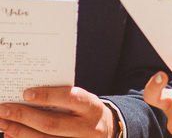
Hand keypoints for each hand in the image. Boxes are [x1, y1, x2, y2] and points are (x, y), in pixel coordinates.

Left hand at [0, 86, 115, 137]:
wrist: (105, 131)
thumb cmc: (87, 111)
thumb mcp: (83, 101)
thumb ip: (63, 99)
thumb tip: (29, 96)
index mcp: (92, 107)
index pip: (70, 99)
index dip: (48, 96)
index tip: (26, 93)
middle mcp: (87, 128)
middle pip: (52, 124)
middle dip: (24, 116)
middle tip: (4, 109)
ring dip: (18, 132)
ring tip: (3, 122)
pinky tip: (11, 134)